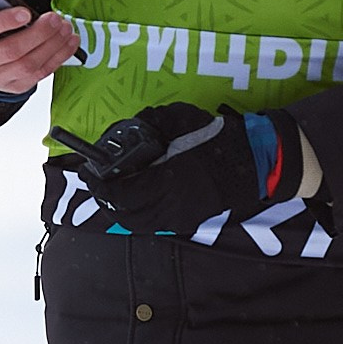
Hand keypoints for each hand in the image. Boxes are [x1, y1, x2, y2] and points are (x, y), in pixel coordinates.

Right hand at [0, 0, 78, 94]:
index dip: (4, 21)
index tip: (26, 12)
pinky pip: (39, 75)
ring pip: (28, 64)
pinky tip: (68, 43)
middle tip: (55, 18)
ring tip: (65, 28)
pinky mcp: (13, 87)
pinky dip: (58, 58)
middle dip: (38, 33)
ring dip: (52, 45)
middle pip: (11, 50)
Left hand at [76, 103, 305, 232]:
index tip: (89, 173)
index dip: (98, 186)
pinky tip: (137, 198)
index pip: (119, 194)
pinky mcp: (187, 222)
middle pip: (122, 214)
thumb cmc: (217, 139)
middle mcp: (168, 205)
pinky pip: (153, 224)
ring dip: (119, 209)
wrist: (253, 163)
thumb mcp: (182, 119)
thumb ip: (153, 121)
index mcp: (166, 180)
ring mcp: (178, 217)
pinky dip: (137, 215)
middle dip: (105, 199)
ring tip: (114, 191)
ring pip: (136, 223)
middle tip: (98, 182)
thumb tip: (131, 125)